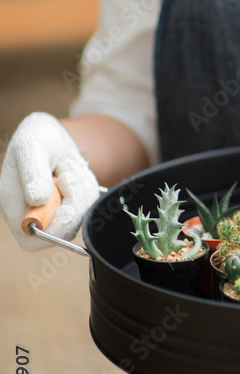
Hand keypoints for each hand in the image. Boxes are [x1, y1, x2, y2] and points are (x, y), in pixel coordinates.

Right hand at [0, 112, 99, 252]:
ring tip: (66, 166)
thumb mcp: (31, 147)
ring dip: (81, 188)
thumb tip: (37, 200)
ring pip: (80, 216)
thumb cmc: (36, 138)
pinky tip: (74, 170)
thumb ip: (33, 173)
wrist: (53, 134)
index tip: (66, 208)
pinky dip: (87, 184)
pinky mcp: (73, 206)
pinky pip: (90, 202)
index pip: (30, 239)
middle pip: (62, 232)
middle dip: (74, 204)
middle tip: (67, 175)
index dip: (51, 232)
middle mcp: (35, 214)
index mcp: (15, 206)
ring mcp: (55, 212)